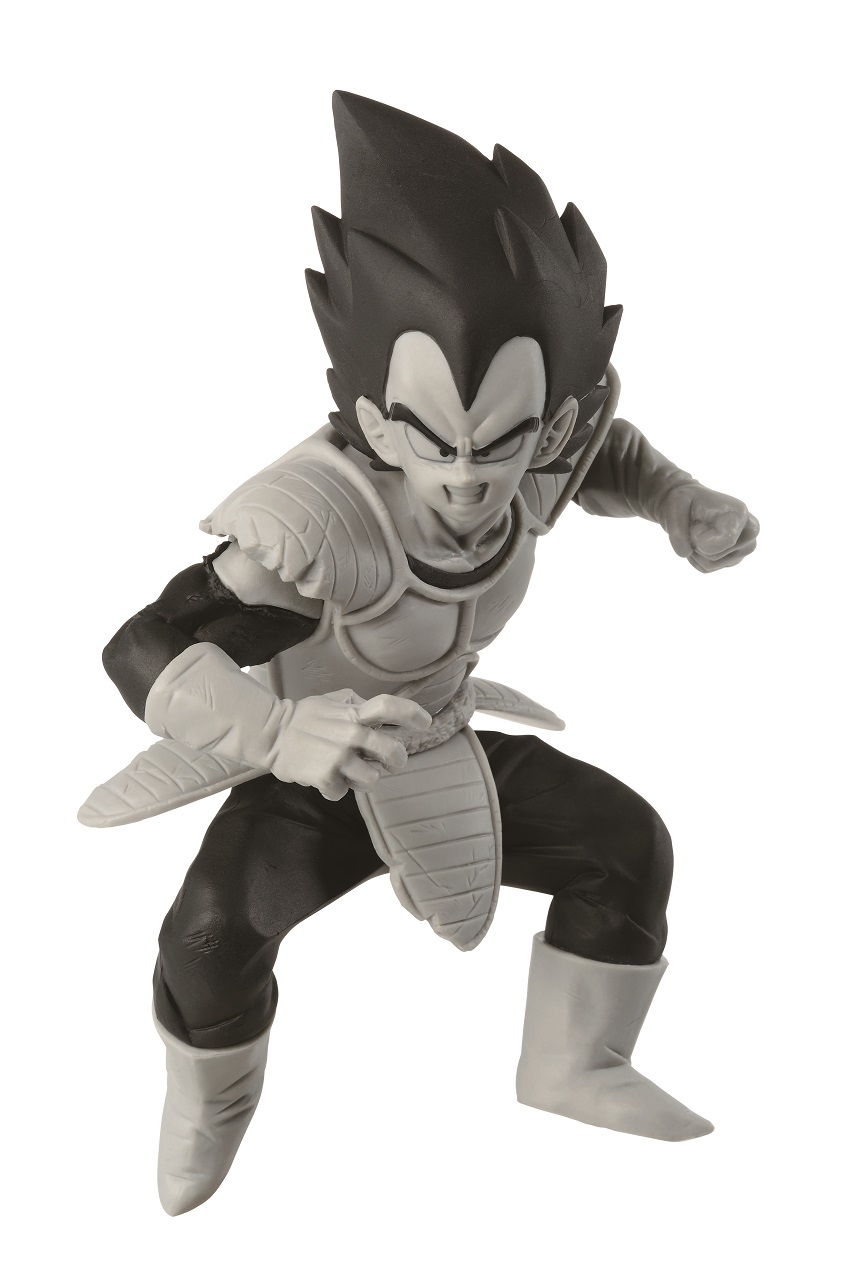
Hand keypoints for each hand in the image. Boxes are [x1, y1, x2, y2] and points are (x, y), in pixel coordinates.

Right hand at [270, 688, 431, 801]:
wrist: (271, 735)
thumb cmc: (303, 718)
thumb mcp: (332, 701)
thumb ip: (356, 705)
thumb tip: (380, 711)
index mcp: (354, 712)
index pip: (389, 707)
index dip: (412, 715)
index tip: (425, 723)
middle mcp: (351, 733)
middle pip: (394, 751)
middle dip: (397, 761)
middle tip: (390, 763)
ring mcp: (339, 757)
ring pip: (374, 779)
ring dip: (364, 779)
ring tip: (350, 773)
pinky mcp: (326, 777)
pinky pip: (344, 793)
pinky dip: (336, 789)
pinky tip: (326, 779)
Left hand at [658, 484, 759, 572]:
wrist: (688, 505)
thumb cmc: (686, 499)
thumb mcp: (676, 502)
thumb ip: (677, 528)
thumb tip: (685, 553)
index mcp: (740, 514)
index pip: (727, 541)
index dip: (701, 537)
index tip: (697, 522)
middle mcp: (749, 533)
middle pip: (714, 556)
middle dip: (696, 544)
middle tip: (696, 526)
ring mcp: (743, 549)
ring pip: (709, 565)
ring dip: (694, 551)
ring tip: (697, 532)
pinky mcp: (732, 560)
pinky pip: (705, 568)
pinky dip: (694, 557)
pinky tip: (698, 541)